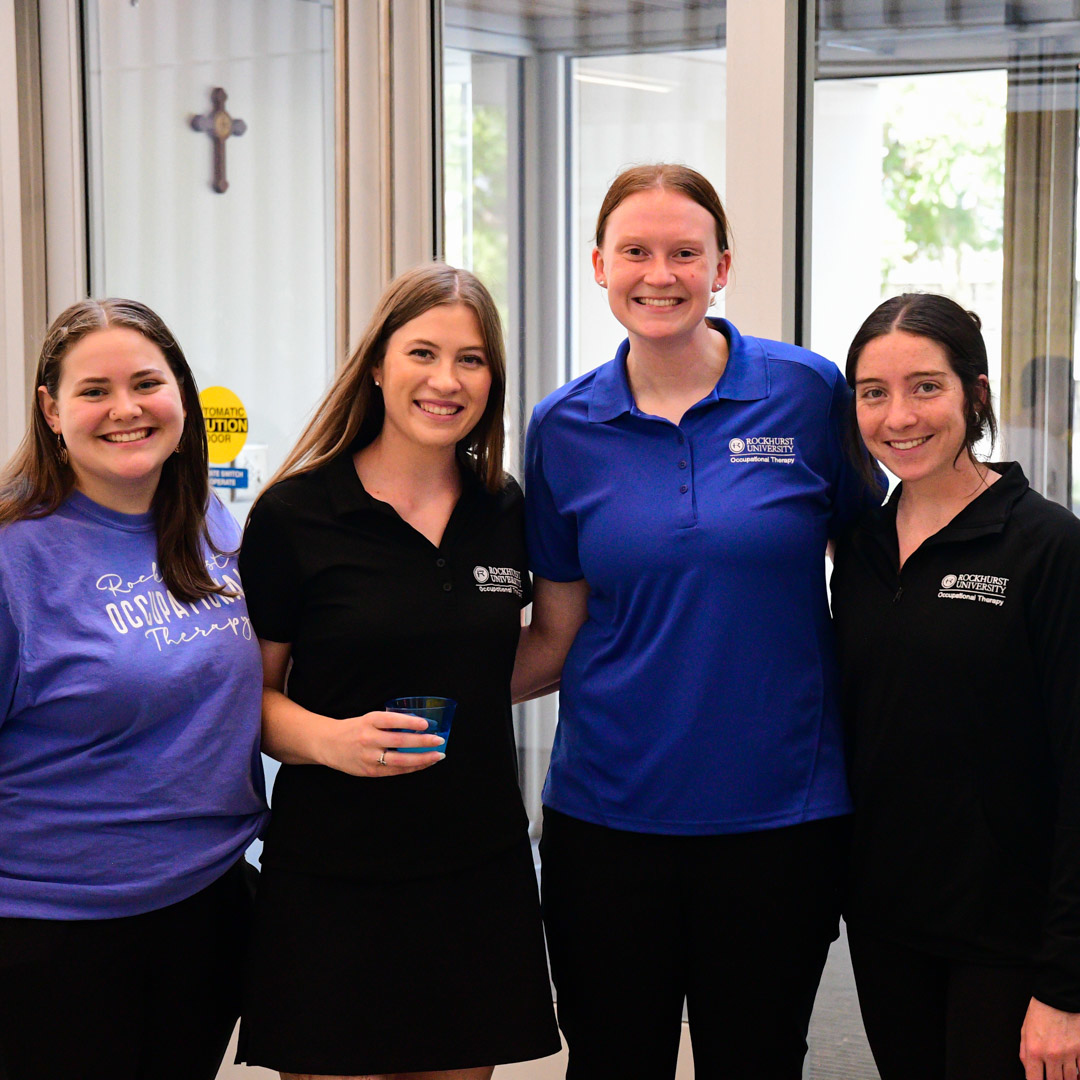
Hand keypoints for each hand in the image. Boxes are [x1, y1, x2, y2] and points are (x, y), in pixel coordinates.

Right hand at [316, 709, 445, 777]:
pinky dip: (412, 768)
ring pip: (400, 760)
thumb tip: (419, 725)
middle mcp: (368, 738)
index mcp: (369, 721)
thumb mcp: (368, 719)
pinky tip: (424, 764)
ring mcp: (369, 756)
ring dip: (422, 758)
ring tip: (437, 755)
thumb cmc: (353, 729)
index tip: (426, 724)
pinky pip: (395, 771)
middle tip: (439, 740)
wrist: (327, 744)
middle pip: (400, 741)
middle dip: (422, 741)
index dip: (410, 722)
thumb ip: (389, 723)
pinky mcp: (370, 771)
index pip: (391, 720)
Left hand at [1021, 997, 1079, 1079]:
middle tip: (1053, 1077)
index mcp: (1034, 1049)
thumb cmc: (1041, 1011)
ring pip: (1070, 1079)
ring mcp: (1068, 1054)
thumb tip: (1027, 1068)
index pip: (1034, 1079)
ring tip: (1063, 1076)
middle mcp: (1051, 1054)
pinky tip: (1076, 1074)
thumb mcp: (1025, 1029)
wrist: (1059, 997)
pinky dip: (1079, 1075)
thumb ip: (1024, 1051)